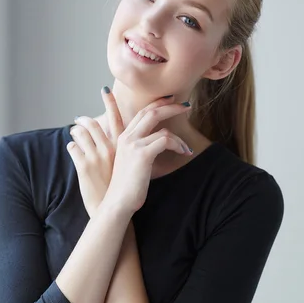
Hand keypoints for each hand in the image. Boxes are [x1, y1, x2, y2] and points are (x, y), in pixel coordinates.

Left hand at [66, 87, 123, 216]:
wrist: (117, 208)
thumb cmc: (127, 191)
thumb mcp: (133, 169)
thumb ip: (126, 155)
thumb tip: (121, 149)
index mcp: (124, 147)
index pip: (117, 119)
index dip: (110, 103)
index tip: (104, 89)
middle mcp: (110, 148)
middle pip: (95, 124)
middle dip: (85, 119)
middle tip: (79, 117)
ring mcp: (96, 157)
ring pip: (81, 133)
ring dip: (76, 131)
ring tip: (74, 133)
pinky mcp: (84, 166)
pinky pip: (73, 149)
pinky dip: (71, 146)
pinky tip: (72, 148)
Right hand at [104, 100, 191, 215]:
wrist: (117, 202)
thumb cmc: (127, 187)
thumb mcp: (131, 163)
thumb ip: (142, 150)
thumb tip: (159, 144)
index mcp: (123, 137)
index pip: (141, 112)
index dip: (157, 103)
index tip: (171, 100)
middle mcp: (127, 137)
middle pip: (151, 112)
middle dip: (171, 106)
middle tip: (186, 106)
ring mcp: (133, 145)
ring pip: (162, 127)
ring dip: (179, 137)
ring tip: (186, 148)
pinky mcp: (142, 154)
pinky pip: (166, 140)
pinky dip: (178, 145)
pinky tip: (184, 153)